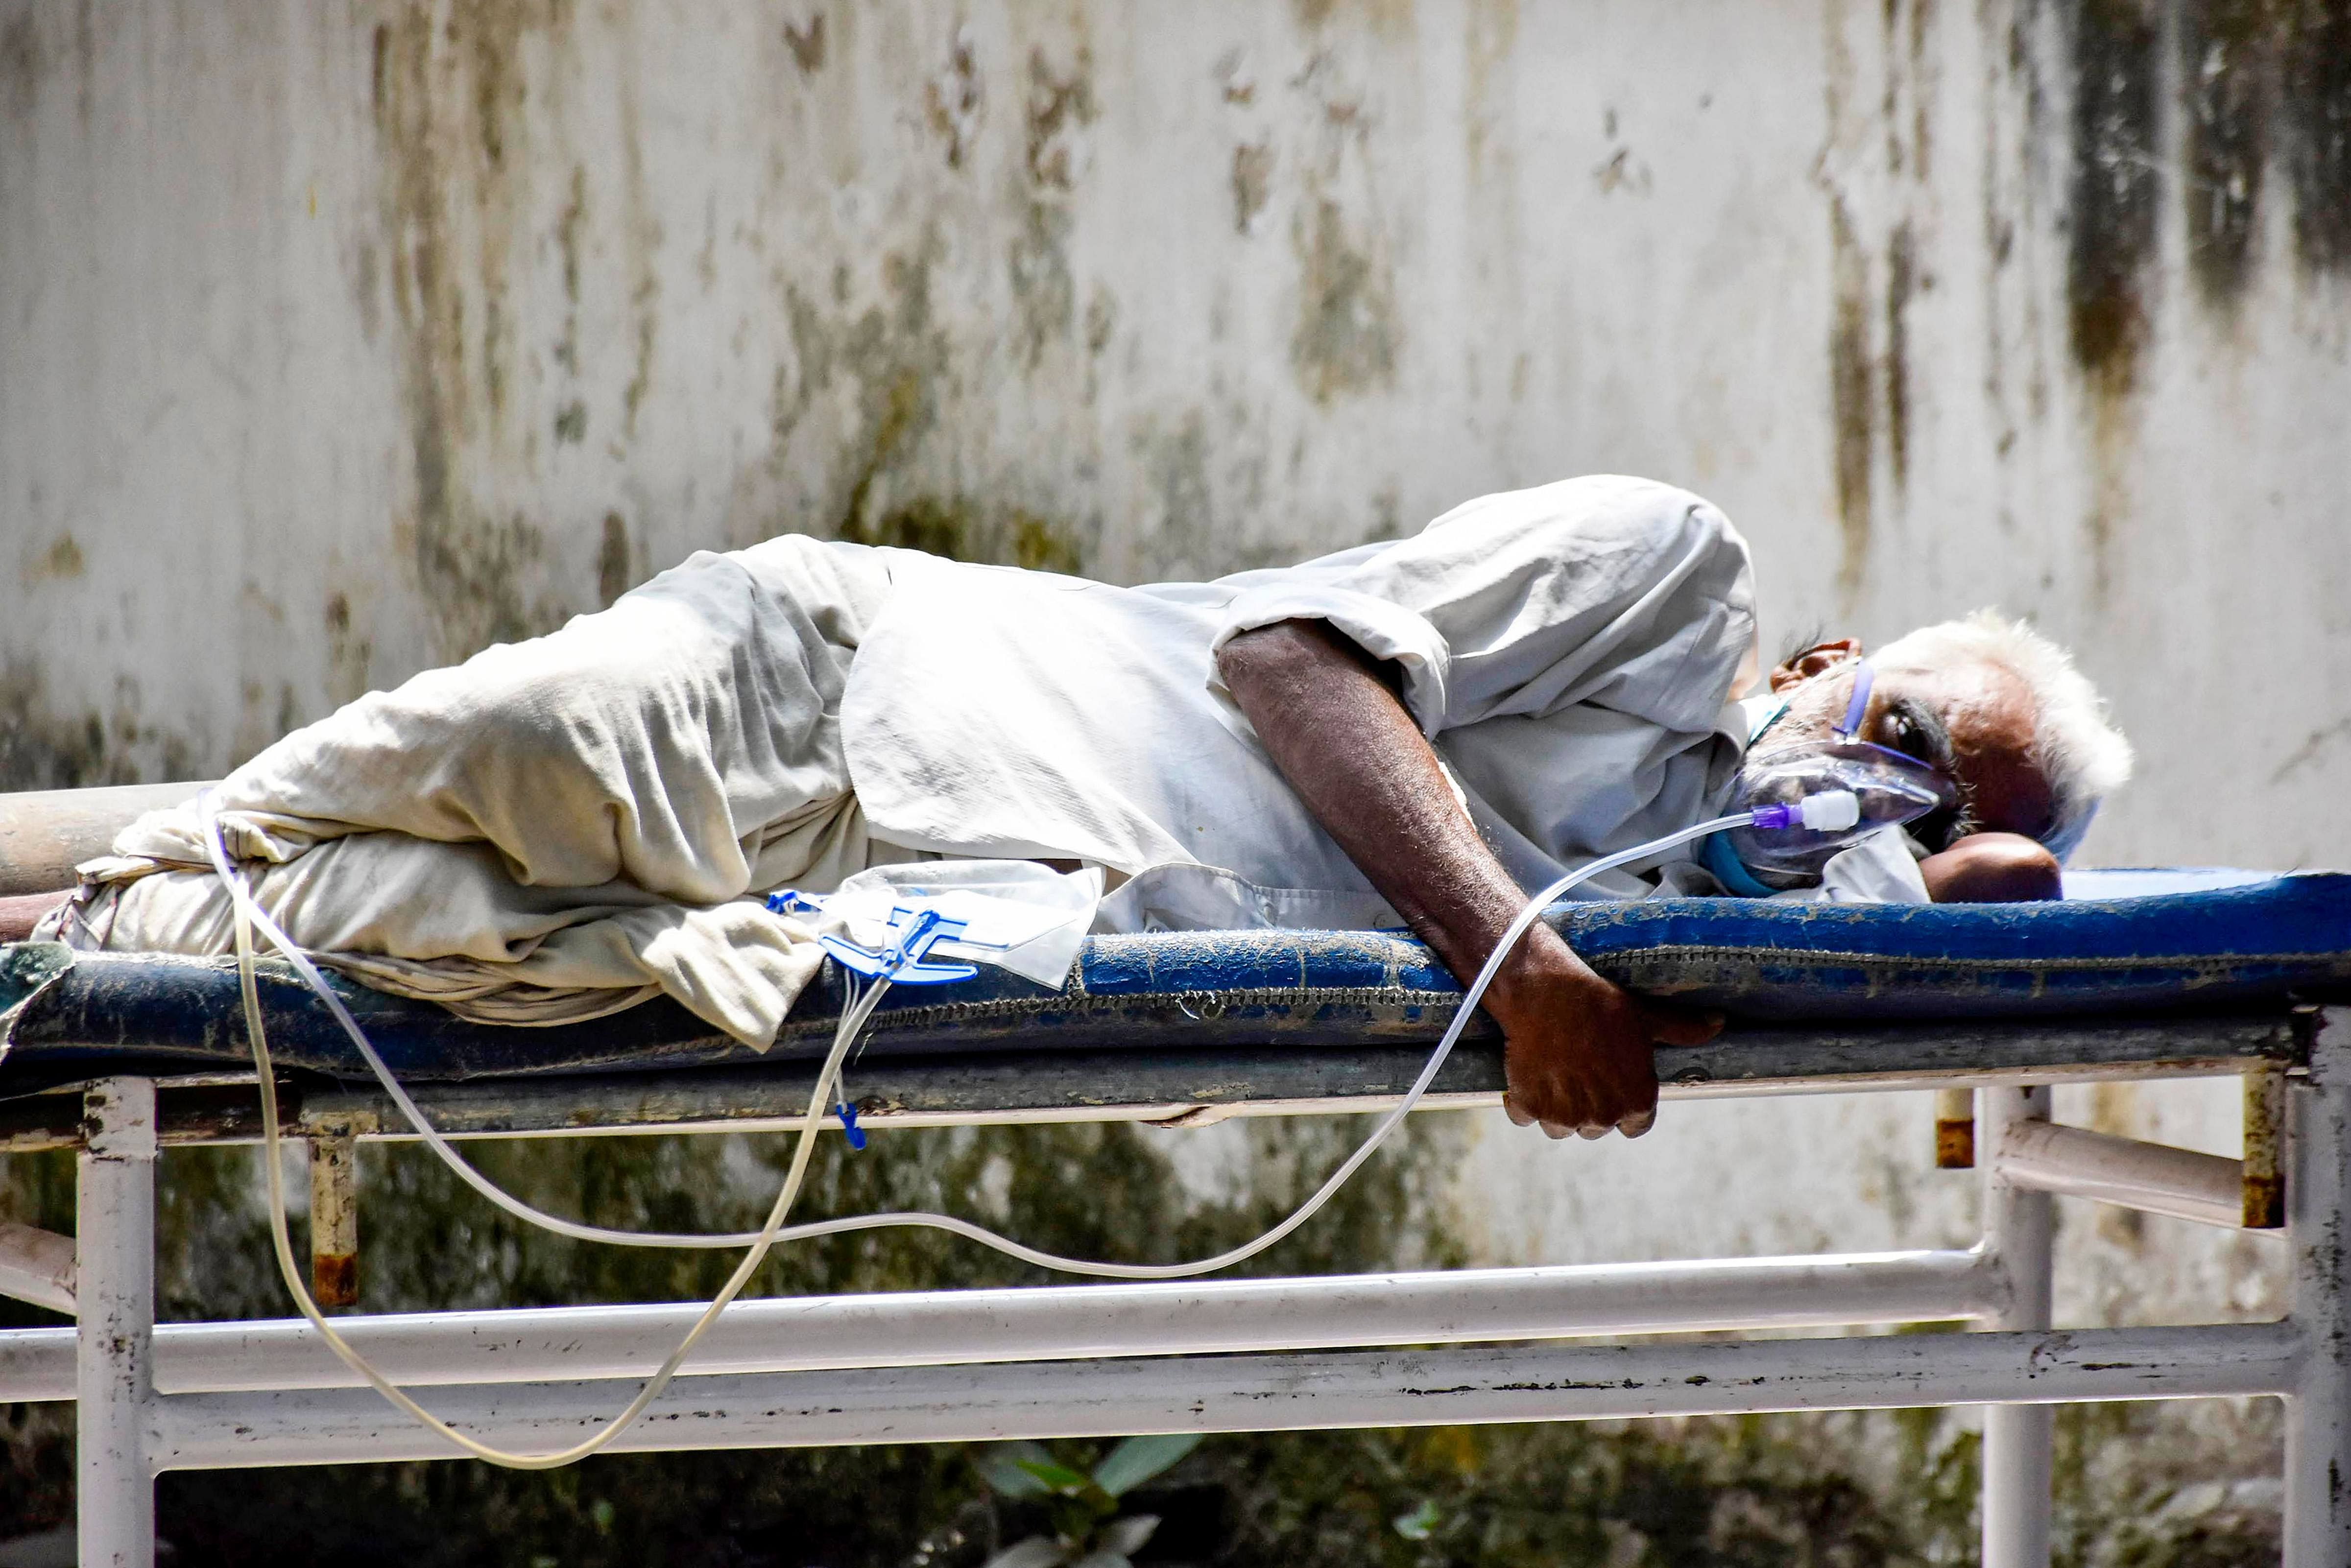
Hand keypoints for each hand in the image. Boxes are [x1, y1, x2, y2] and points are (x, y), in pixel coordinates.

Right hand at [1486, 930, 1722, 1138]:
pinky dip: (1524, 1101)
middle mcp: (1601, 1117)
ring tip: (1555, 1071)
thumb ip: (1685, 1029)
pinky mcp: (1528, 1107)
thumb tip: (1720, 1021)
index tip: (1610, 1084)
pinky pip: (1525, 1116)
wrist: (1547, 993)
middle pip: (1596, 1127)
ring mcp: (1563, 1115)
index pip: (1634, 1125)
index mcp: (1635, 1101)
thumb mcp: (1648, 1017)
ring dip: (1557, 1108)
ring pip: (1561, 1127)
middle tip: (1580, 1072)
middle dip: (1589, 1107)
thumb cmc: (1602, 1004)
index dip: (1624, 1105)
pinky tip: (1528, 1074)